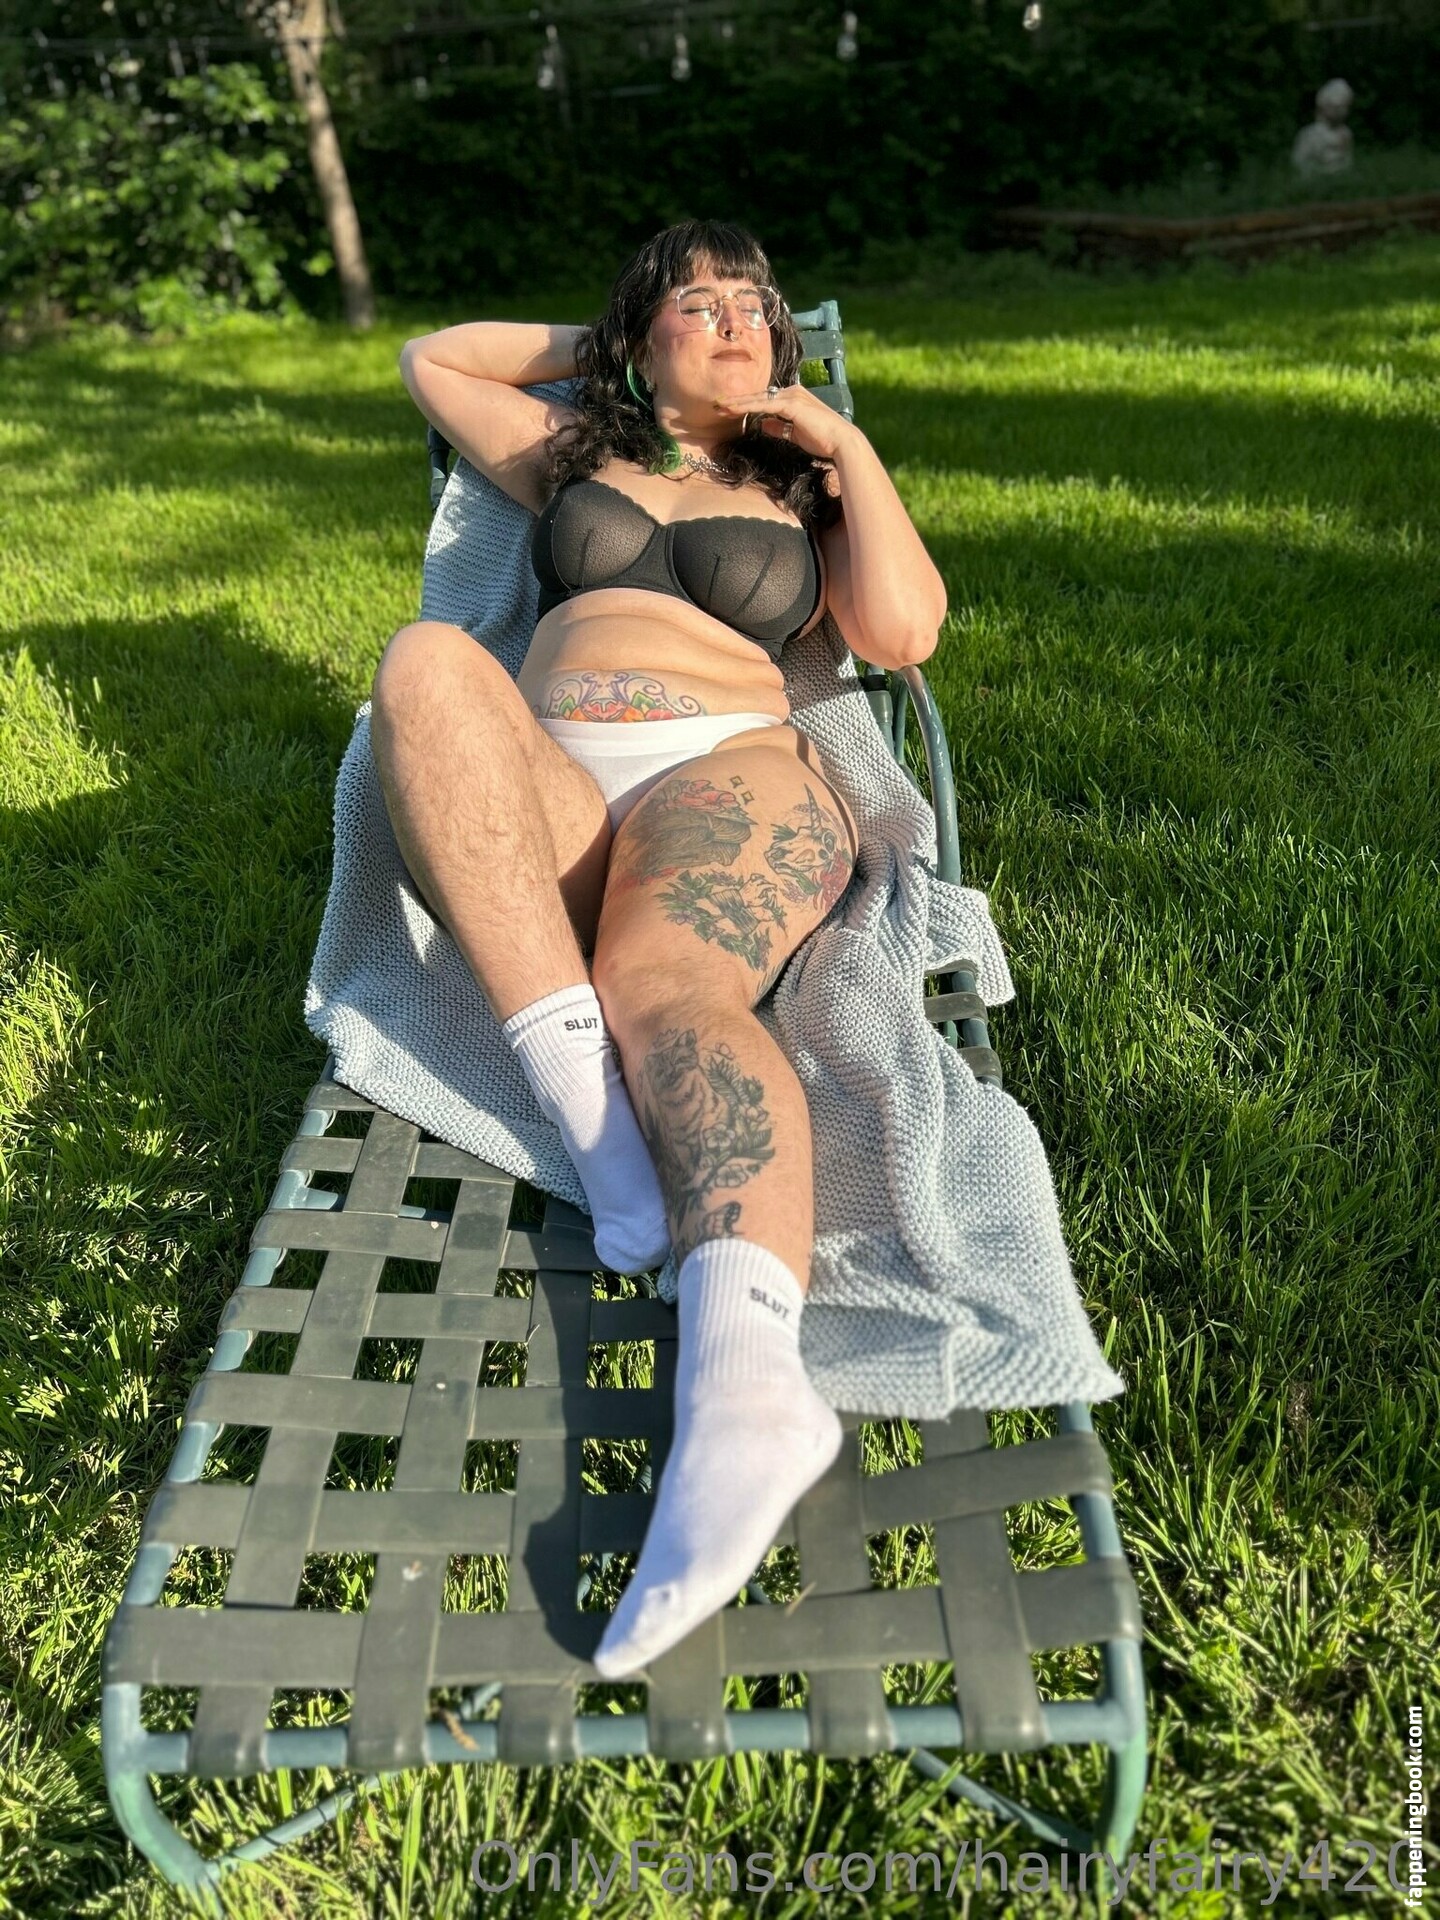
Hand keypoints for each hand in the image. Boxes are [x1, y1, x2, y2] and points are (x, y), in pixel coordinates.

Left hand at [713, 382, 853, 460]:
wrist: (841, 442)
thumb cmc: (822, 441)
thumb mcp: (795, 434)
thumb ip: (779, 428)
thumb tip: (762, 424)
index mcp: (794, 398)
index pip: (764, 399)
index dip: (745, 404)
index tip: (727, 409)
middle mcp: (792, 392)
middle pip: (758, 395)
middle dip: (736, 401)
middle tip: (716, 404)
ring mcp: (792, 396)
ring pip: (758, 398)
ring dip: (737, 402)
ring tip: (718, 406)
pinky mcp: (791, 404)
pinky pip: (764, 404)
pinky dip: (747, 406)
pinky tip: (733, 409)